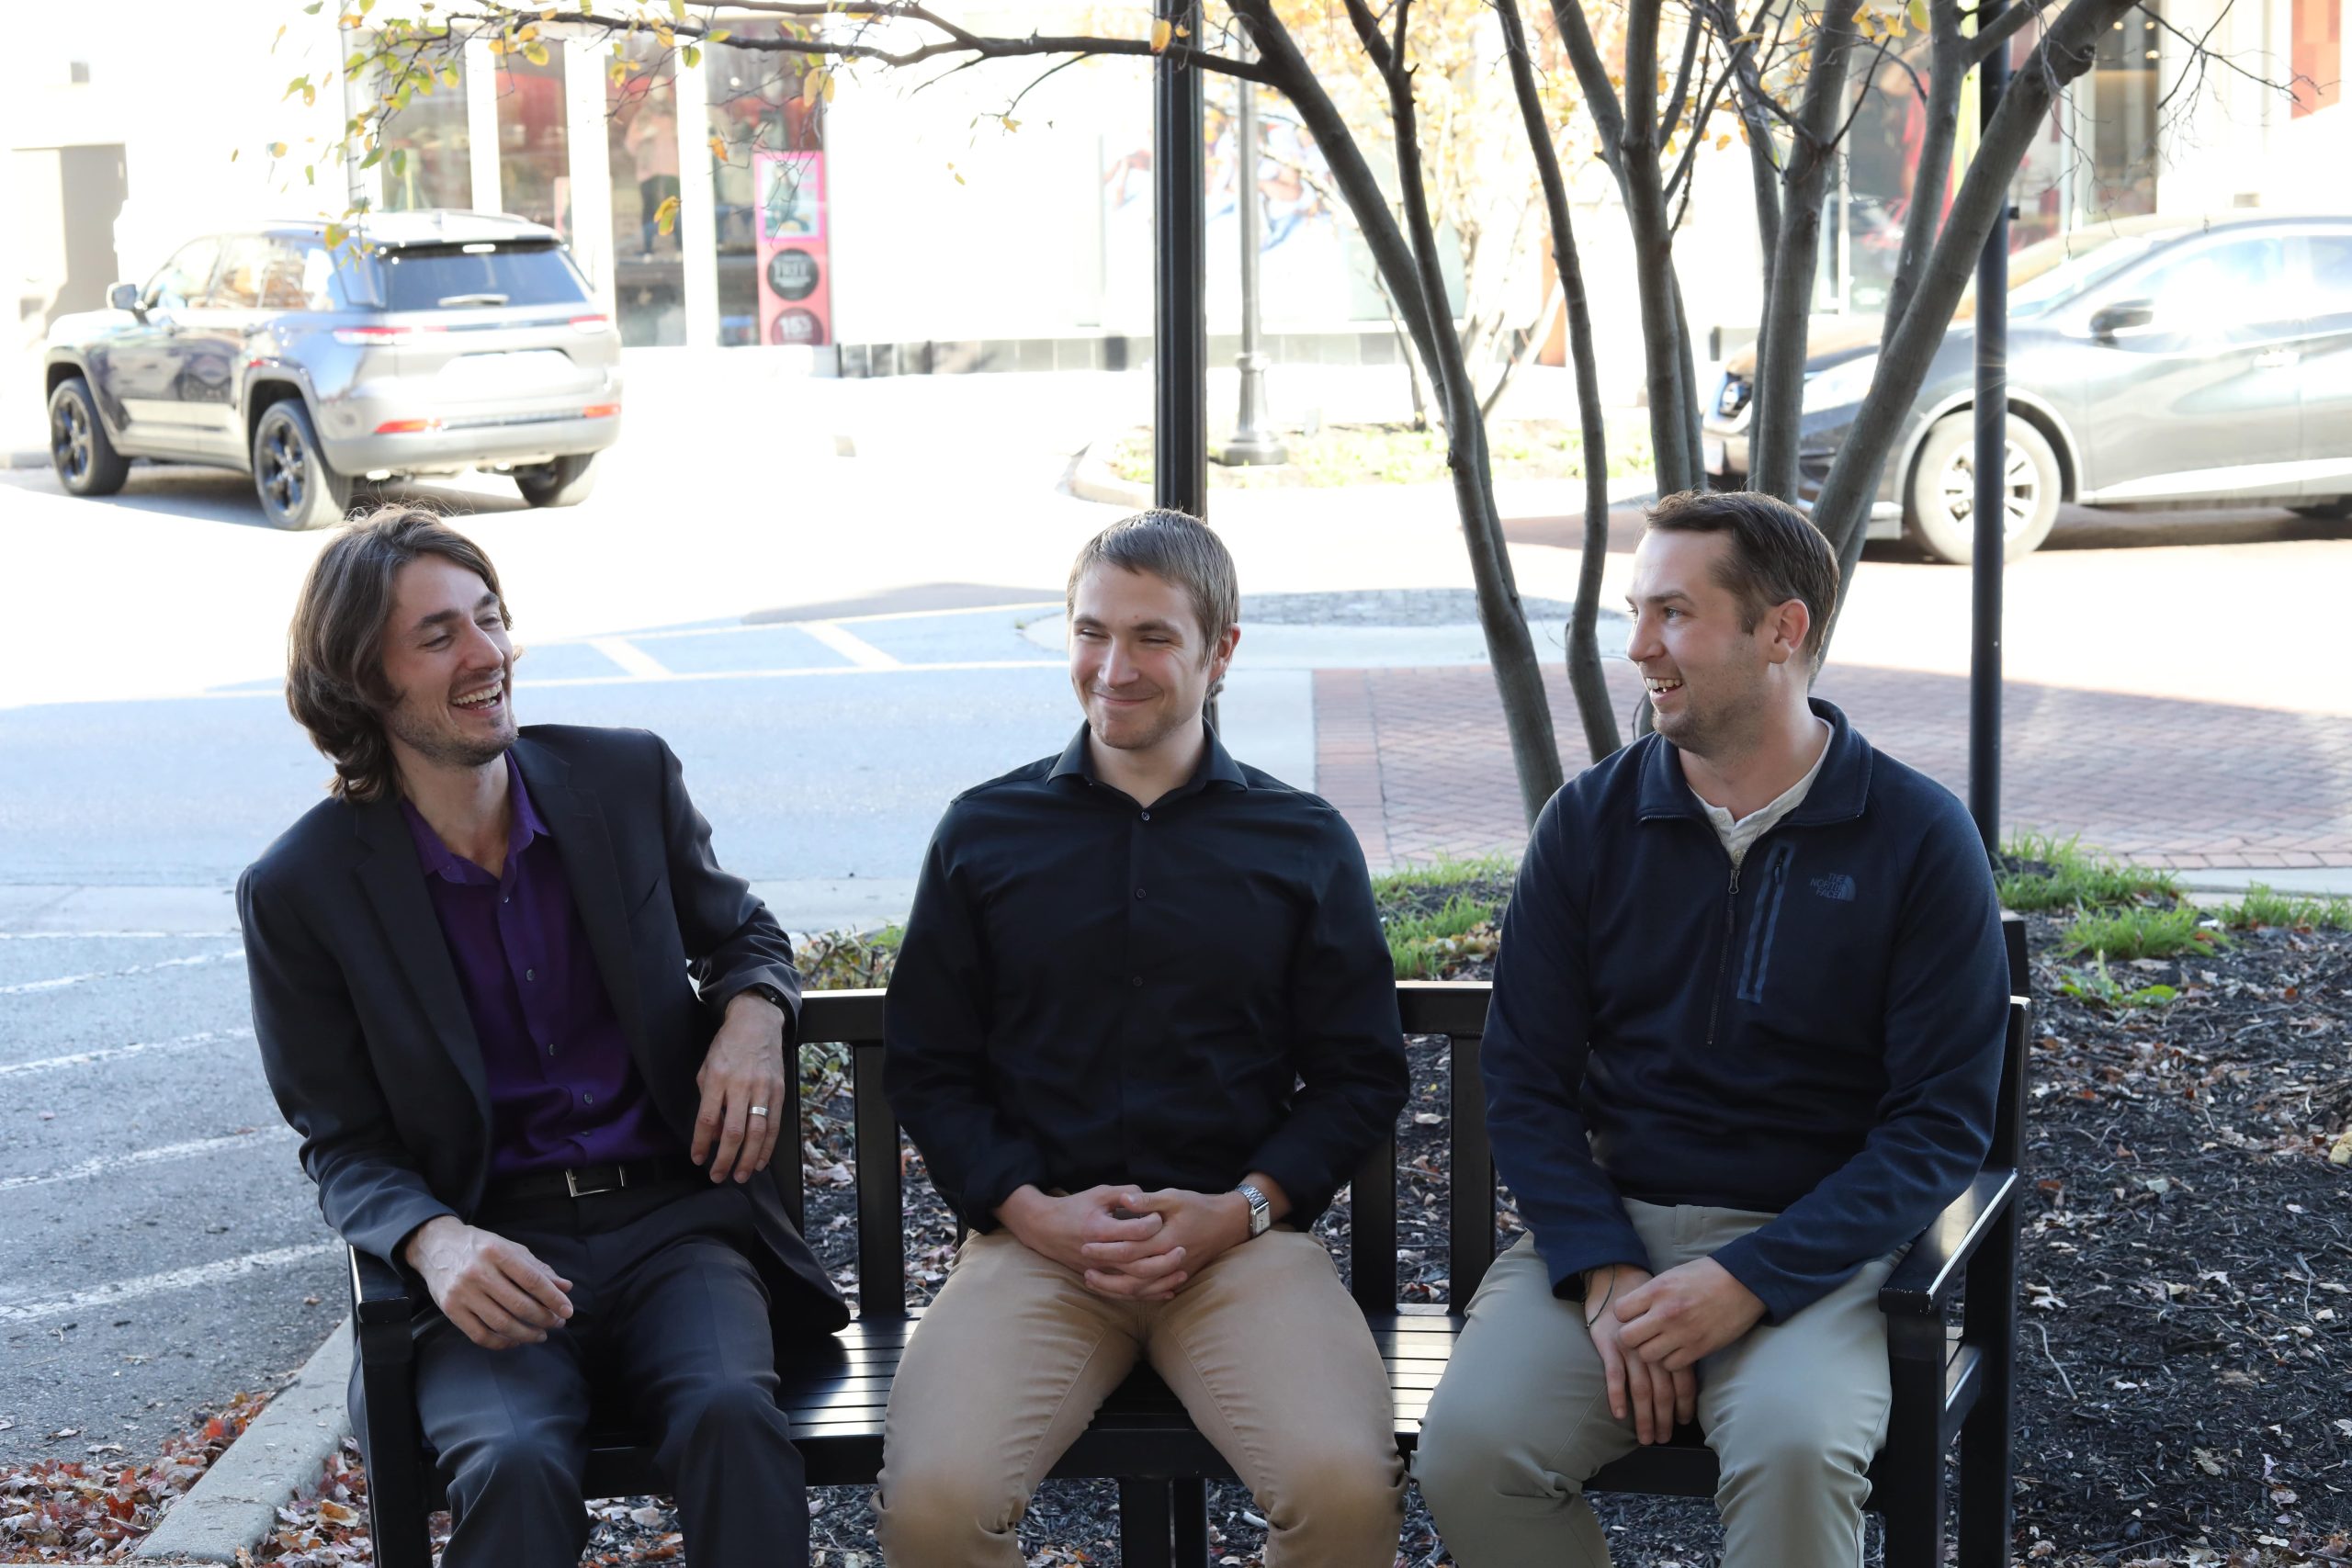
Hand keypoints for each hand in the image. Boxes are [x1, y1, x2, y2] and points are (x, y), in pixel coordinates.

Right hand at [403, 1216, 573, 1351]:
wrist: (436, 1247)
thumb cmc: (480, 1247)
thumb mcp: (510, 1248)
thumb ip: (538, 1268)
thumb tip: (565, 1287)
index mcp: (497, 1252)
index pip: (532, 1280)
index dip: (553, 1298)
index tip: (568, 1311)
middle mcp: (478, 1273)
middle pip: (519, 1305)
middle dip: (544, 1318)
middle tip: (557, 1323)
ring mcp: (462, 1293)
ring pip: (501, 1324)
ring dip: (526, 1334)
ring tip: (541, 1335)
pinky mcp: (450, 1310)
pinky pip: (480, 1335)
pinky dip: (501, 1343)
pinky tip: (515, 1340)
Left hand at [694, 990, 787, 1182]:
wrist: (757, 1022)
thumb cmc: (727, 1046)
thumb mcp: (707, 1068)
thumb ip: (708, 1101)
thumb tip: (714, 1134)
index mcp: (717, 1079)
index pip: (706, 1119)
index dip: (701, 1144)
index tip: (698, 1159)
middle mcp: (741, 1085)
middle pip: (733, 1131)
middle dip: (725, 1159)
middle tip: (718, 1176)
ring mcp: (763, 1088)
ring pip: (757, 1132)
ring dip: (748, 1159)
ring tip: (741, 1175)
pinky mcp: (779, 1090)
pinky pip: (774, 1124)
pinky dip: (767, 1146)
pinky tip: (760, 1160)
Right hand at [996, 1185, 1171, 1292]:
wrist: (1045, 1229)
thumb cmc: (1074, 1208)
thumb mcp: (1098, 1193)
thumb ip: (1124, 1193)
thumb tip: (1148, 1196)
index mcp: (1098, 1229)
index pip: (1131, 1232)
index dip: (1150, 1225)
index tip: (1161, 1217)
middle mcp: (1099, 1253)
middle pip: (1136, 1264)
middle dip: (1162, 1260)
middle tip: (1182, 1250)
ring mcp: (1098, 1269)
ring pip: (1133, 1284)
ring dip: (1160, 1282)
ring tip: (1182, 1273)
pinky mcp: (1100, 1278)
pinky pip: (1126, 1293)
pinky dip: (1148, 1294)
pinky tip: (1167, 1292)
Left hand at [1078, 1185, 1261, 1299]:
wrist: (1228, 1224)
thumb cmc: (1199, 1207)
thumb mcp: (1174, 1197)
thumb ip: (1148, 1200)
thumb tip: (1124, 1199)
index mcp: (1165, 1240)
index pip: (1129, 1251)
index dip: (1105, 1250)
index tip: (1086, 1245)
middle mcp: (1169, 1261)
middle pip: (1132, 1278)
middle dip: (1106, 1276)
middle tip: (1085, 1270)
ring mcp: (1174, 1273)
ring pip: (1141, 1290)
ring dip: (1116, 1288)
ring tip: (1095, 1281)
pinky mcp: (1178, 1277)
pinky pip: (1152, 1292)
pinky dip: (1133, 1294)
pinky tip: (1118, 1290)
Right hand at [1582, 1264, 1695, 1444]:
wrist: (1618, 1272)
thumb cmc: (1649, 1297)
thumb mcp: (1673, 1315)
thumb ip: (1680, 1341)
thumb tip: (1688, 1368)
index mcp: (1672, 1341)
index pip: (1683, 1380)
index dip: (1684, 1405)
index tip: (1685, 1423)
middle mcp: (1654, 1346)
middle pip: (1663, 1391)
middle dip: (1664, 1419)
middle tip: (1664, 1439)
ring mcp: (1631, 1346)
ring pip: (1640, 1389)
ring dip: (1644, 1417)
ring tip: (1646, 1437)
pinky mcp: (1608, 1342)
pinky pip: (1614, 1374)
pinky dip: (1617, 1395)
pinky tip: (1620, 1414)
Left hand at [1614, 1256, 1767, 1371]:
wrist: (1744, 1284)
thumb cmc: (1707, 1276)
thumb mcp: (1672, 1275)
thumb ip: (1651, 1293)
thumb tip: (1632, 1309)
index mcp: (1657, 1290)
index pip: (1619, 1312)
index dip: (1623, 1315)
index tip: (1633, 1315)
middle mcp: (1666, 1313)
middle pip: (1627, 1339)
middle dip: (1632, 1337)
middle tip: (1643, 1333)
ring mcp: (1682, 1333)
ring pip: (1647, 1356)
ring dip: (1651, 1351)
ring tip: (1661, 1341)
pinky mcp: (1699, 1349)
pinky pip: (1671, 1365)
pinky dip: (1671, 1360)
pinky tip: (1677, 1349)